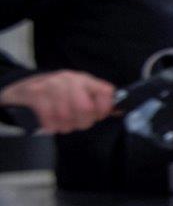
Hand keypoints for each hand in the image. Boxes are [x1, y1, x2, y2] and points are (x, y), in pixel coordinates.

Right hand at [0, 70, 115, 133]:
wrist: (22, 89)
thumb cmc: (56, 94)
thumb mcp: (78, 92)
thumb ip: (96, 101)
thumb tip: (117, 111)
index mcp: (84, 79)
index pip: (106, 92)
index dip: (105, 108)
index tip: (98, 115)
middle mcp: (69, 80)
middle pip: (86, 108)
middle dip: (84, 121)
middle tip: (78, 122)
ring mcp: (51, 86)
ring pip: (66, 116)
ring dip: (66, 126)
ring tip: (63, 123)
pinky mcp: (35, 95)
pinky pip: (49, 119)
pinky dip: (52, 126)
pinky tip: (52, 123)